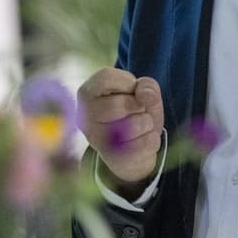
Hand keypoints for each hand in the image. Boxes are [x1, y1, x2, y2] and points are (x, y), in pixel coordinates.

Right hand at [77, 68, 164, 187]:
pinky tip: (142, 140)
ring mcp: (97, 141)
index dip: (127, 82)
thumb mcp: (143, 92)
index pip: (105, 78)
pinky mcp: (114, 159)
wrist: (133, 151)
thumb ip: (147, 86)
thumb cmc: (134, 112)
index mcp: (86, 93)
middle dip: (139, 105)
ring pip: (134, 125)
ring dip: (147, 123)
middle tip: (137, 110)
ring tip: (140, 125)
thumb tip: (144, 94)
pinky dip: (152, 139)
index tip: (130, 90)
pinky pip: (145, 144)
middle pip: (121, 105)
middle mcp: (84, 118)